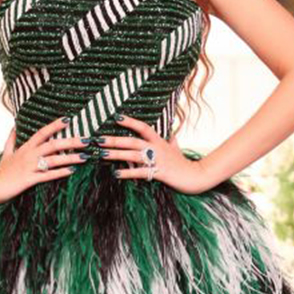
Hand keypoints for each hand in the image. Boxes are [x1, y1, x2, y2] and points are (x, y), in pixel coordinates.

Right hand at [0, 118, 87, 203]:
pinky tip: (72, 170)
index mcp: (26, 147)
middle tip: (87, 140)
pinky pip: (48, 175)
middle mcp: (30, 155)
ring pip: (54, 160)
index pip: (43, 132)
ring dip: (71, 157)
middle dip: (71, 141)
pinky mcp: (30, 180)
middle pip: (53, 144)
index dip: (55, 125)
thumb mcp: (6, 153)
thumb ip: (11, 139)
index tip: (68, 119)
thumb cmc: (1, 171)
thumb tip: (14, 126)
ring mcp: (30, 167)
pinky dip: (60, 172)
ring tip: (85, 156)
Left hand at [96, 115, 217, 192]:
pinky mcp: (159, 173)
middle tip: (99, 139)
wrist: (195, 176)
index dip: (130, 121)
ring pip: (133, 155)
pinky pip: (140, 172)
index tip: (116, 117)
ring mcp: (157, 161)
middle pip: (133, 141)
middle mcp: (157, 148)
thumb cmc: (183, 163)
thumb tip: (171, 132)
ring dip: (117, 154)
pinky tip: (116, 174)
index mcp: (159, 141)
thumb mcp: (176, 148)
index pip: (143, 127)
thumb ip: (171, 139)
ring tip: (102, 154)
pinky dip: (128, 173)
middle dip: (115, 140)